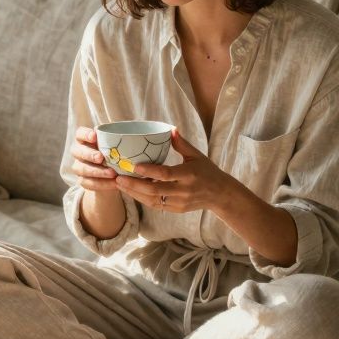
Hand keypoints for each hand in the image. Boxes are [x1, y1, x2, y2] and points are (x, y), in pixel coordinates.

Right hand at [68, 126, 118, 192]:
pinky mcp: (83, 181)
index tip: (94, 137)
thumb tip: (125, 135)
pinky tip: (114, 183)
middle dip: (90, 155)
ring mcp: (79, 167)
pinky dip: (102, 184)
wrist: (113, 174)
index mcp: (84, 140)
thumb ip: (116, 139)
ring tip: (113, 173)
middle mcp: (79, 152)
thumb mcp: (117, 145)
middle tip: (101, 158)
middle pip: (78, 151)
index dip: (85, 134)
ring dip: (97, 171)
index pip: (80, 134)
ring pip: (82, 169)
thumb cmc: (115, 153)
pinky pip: (88, 183)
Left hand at [116, 128, 236, 212]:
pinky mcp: (177, 210)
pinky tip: (131, 191)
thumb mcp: (196, 156)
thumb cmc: (207, 171)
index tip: (133, 166)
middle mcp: (183, 190)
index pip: (165, 174)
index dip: (149, 171)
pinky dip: (142, 199)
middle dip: (134, 185)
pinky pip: (156, 205)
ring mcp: (179, 202)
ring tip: (120, 184)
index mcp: (188, 175)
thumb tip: (170, 129)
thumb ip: (181, 143)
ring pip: (153, 200)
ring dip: (134, 193)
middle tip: (118, 178)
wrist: (220, 194)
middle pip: (155, 190)